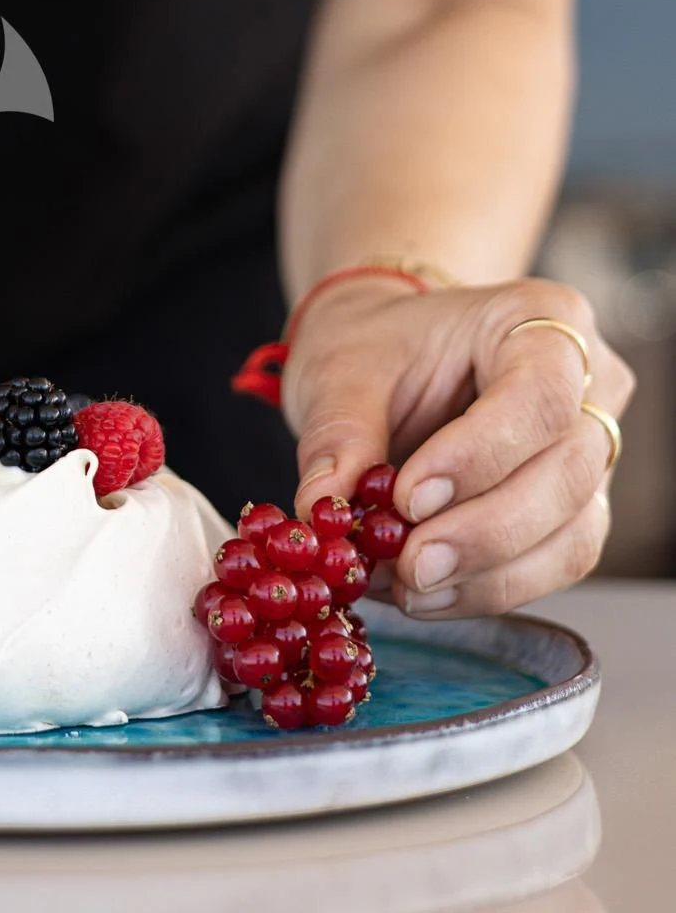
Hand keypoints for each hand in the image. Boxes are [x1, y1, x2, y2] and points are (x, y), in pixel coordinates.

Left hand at [282, 276, 634, 616]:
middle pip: (568, 473)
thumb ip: (338, 433)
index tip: (409, 496)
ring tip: (407, 583)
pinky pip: (553, 566)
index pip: (540, 395)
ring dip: (487, 575)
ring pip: (573, 534)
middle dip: (485, 532)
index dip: (480, 455)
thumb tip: (323, 509)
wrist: (388, 360)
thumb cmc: (376, 347)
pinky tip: (426, 593)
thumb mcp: (342, 368)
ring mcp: (590, 452)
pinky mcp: (576, 511)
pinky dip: (487, 589)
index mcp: (540, 319)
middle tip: (409, 564)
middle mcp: (589, 384)